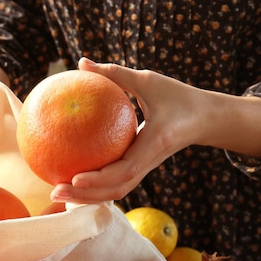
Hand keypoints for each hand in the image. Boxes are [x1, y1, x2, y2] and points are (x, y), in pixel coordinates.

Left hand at [50, 58, 260, 203]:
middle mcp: (150, 162)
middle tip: (54, 192)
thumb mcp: (148, 81)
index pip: (125, 169)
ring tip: (58, 193)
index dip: (100, 178)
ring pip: (116, 192)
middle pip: (116, 190)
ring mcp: (146, 169)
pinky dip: (95, 189)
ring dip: (88, 198)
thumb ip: (115, 73)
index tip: (75, 178)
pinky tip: (73, 182)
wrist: (205, 119)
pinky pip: (117, 184)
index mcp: (154, 143)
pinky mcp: (142, 169)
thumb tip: (81, 62)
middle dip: (85, 197)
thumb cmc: (178, 96)